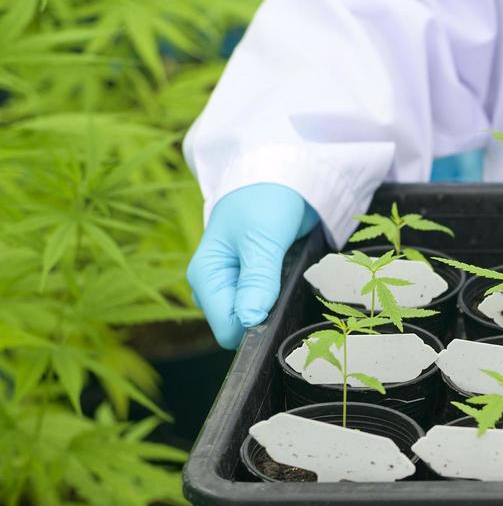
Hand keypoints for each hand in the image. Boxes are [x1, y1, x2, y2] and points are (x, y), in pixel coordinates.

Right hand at [187, 183, 318, 348]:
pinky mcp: (255, 281)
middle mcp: (217, 285)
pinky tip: (292, 277)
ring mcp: (236, 284)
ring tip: (291, 277)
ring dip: (276, 306)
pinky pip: (268, 303)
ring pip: (255, 316)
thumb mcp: (261, 239)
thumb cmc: (264, 200)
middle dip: (267, 316)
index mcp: (206, 276)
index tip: (279, 309)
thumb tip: (249, 320)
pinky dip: (282, 296)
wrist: (281, 176)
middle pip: (240, 326)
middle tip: (288, 286)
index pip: (226, 328)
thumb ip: (257, 280)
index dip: (253, 328)